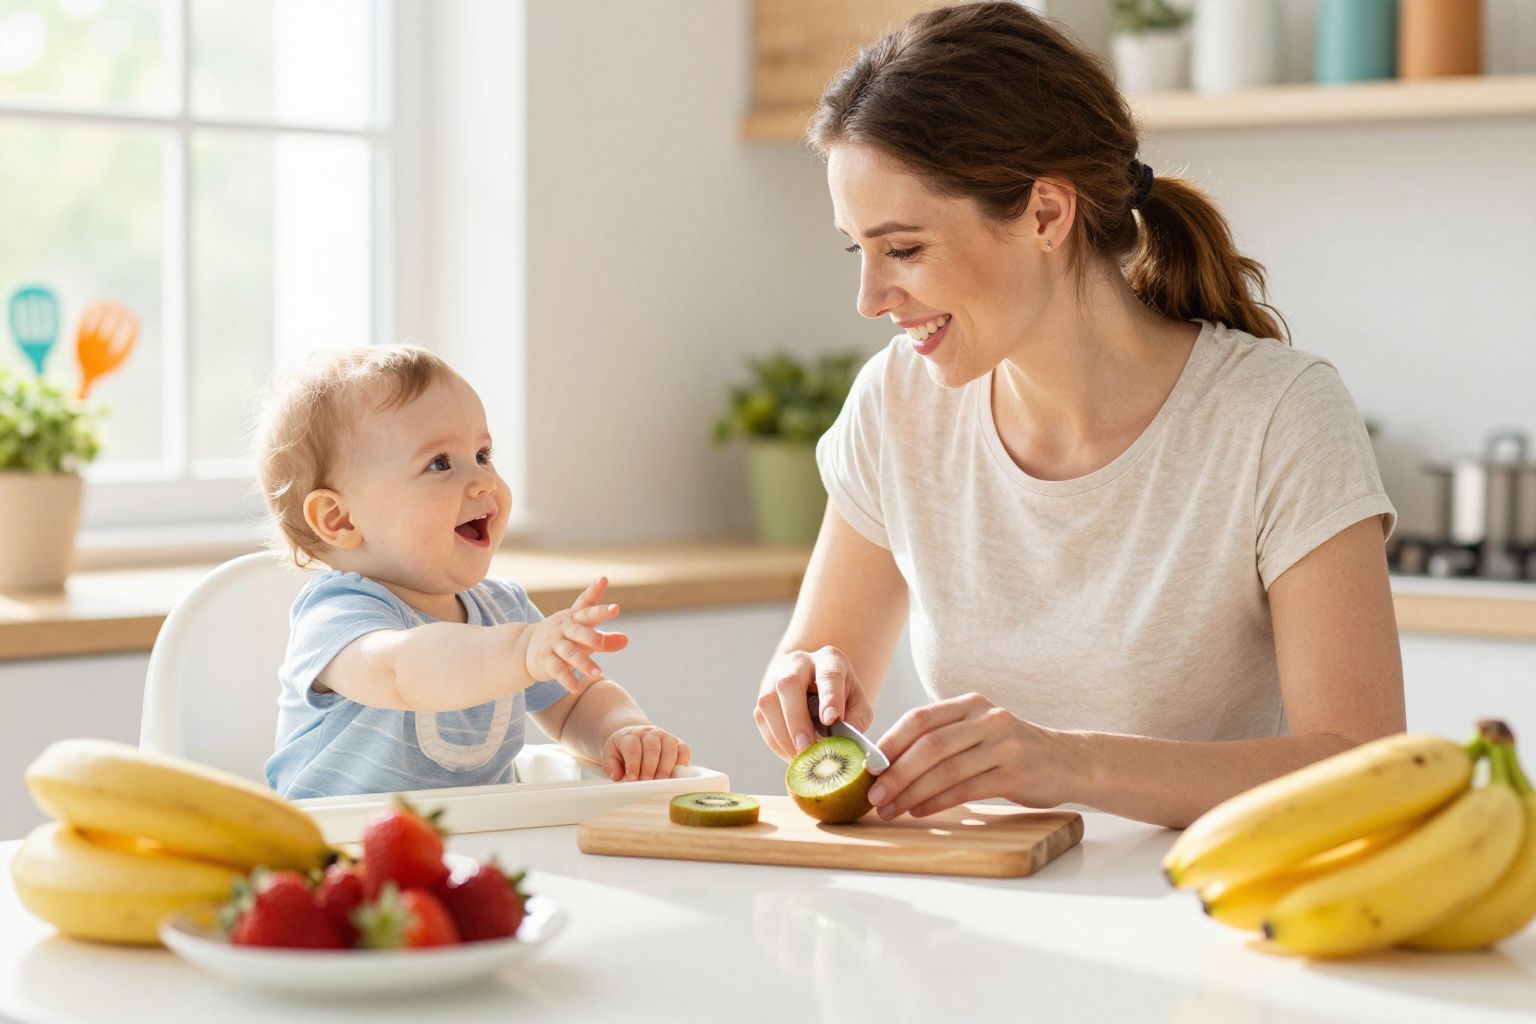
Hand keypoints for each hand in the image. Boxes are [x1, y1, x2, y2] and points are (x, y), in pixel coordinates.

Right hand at [526, 576, 628, 691]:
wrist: (525, 648)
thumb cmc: (564, 638)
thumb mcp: (584, 635)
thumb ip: (606, 639)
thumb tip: (626, 640)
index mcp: (574, 617)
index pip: (586, 604)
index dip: (594, 591)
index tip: (603, 579)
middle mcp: (564, 628)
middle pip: (578, 630)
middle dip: (591, 635)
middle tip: (602, 641)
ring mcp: (553, 644)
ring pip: (569, 653)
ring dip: (583, 663)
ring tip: (598, 673)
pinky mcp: (546, 661)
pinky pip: (557, 670)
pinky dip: (567, 679)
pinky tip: (576, 688)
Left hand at [602, 725, 691, 781]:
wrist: (635, 736)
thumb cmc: (622, 750)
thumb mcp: (611, 755)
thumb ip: (611, 766)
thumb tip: (617, 777)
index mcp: (631, 736)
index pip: (633, 748)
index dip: (633, 764)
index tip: (632, 779)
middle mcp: (650, 733)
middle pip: (652, 747)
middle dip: (650, 767)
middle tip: (647, 782)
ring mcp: (665, 736)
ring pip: (669, 748)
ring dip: (666, 766)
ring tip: (661, 781)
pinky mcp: (677, 742)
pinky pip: (684, 749)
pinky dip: (683, 761)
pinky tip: (676, 773)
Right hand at [753, 646, 875, 760]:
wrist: (815, 687)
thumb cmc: (841, 697)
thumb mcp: (858, 703)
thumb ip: (857, 719)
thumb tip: (846, 739)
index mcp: (830, 660)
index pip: (828, 675)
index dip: (829, 698)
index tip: (831, 720)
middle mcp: (800, 662)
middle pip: (789, 684)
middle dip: (796, 719)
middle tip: (806, 747)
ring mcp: (776, 676)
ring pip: (768, 702)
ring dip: (782, 735)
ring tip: (800, 757)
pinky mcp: (764, 696)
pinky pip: (762, 718)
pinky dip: (775, 741)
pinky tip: (791, 753)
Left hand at [865, 693, 1070, 819]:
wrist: (1069, 762)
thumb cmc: (1012, 751)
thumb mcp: (979, 732)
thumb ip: (942, 738)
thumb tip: (888, 763)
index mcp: (970, 704)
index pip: (919, 718)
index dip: (890, 742)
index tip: (867, 766)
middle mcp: (986, 719)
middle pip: (928, 745)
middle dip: (896, 773)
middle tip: (874, 795)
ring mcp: (1002, 744)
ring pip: (945, 769)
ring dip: (911, 792)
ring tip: (890, 810)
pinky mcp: (1014, 772)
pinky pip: (966, 789)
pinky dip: (937, 802)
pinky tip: (919, 811)